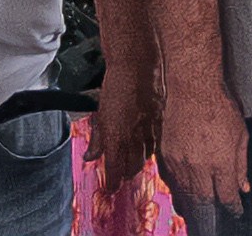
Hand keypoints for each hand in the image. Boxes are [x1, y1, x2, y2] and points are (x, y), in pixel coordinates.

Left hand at [85, 50, 161, 191]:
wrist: (137, 62)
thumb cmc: (115, 86)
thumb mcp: (101, 113)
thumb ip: (97, 138)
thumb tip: (90, 157)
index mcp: (116, 134)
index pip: (115, 167)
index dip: (113, 181)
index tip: (110, 189)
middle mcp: (134, 133)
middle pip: (133, 164)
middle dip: (127, 174)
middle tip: (122, 177)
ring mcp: (150, 125)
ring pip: (147, 153)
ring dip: (139, 161)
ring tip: (135, 164)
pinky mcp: (161, 115)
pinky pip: (157, 138)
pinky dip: (151, 147)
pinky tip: (147, 147)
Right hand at [158, 84, 248, 214]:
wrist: (193, 89)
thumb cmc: (221, 107)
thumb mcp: (241, 135)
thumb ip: (241, 164)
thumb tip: (244, 186)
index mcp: (221, 161)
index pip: (226, 195)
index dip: (233, 206)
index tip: (236, 210)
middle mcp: (199, 166)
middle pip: (204, 198)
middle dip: (213, 204)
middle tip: (219, 204)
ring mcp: (181, 161)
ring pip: (188, 190)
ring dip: (197, 195)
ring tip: (205, 194)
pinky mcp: (167, 154)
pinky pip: (175, 176)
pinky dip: (184, 181)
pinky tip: (191, 179)